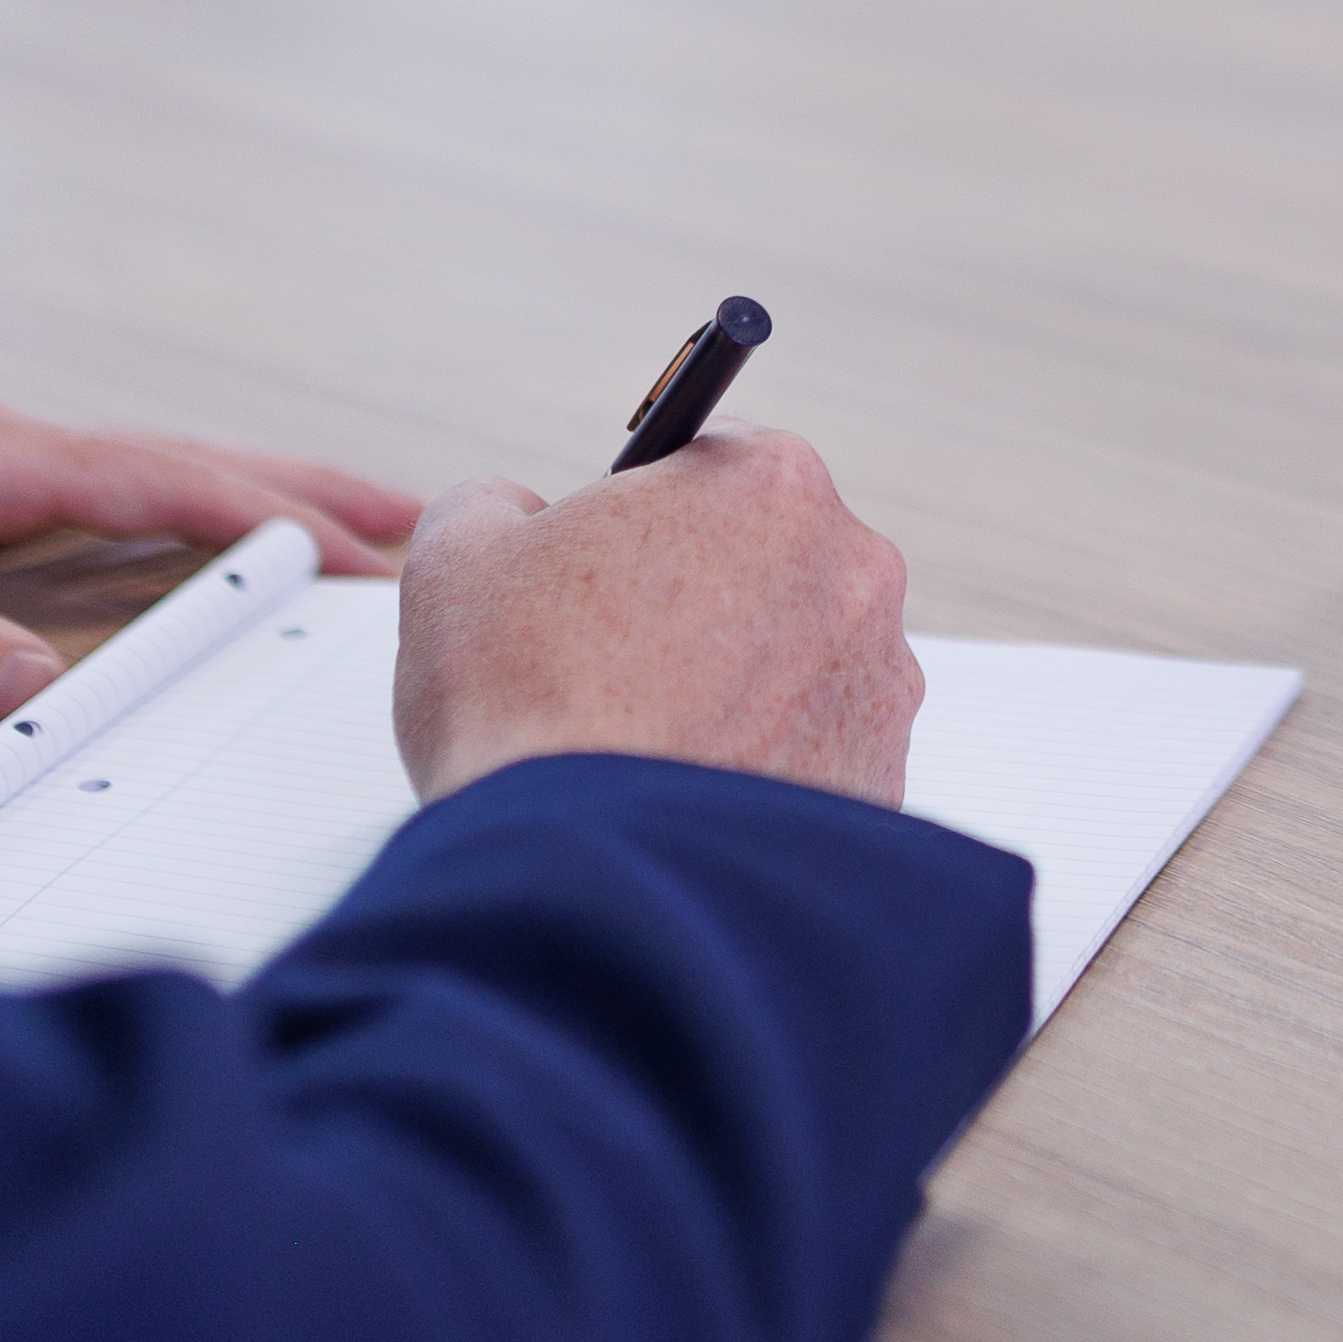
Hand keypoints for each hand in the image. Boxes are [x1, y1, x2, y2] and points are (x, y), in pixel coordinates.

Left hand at [0, 378, 421, 731]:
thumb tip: (39, 692)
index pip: (161, 481)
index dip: (271, 516)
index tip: (366, 547)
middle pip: (180, 458)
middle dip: (302, 485)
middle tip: (412, 514)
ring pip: (140, 471)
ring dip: (245, 493)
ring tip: (338, 528)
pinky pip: (91, 490)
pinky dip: (171, 507)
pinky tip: (189, 539)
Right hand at [391, 420, 920, 807]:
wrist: (583, 877)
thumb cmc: (528, 710)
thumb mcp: (457, 556)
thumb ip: (495, 504)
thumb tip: (513, 518)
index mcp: (771, 482)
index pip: (716, 464)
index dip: (650, 512)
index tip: (617, 554)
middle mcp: (855, 572)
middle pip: (771, 563)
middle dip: (703, 599)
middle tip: (617, 658)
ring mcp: (882, 685)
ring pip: (802, 663)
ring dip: (741, 686)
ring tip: (647, 736)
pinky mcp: (884, 784)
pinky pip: (818, 756)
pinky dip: (765, 769)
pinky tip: (688, 792)